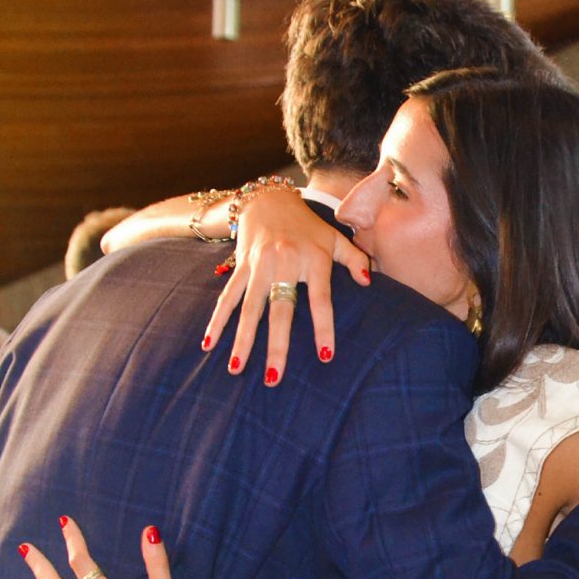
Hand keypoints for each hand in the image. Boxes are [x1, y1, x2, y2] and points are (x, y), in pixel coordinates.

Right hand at [203, 188, 370, 383]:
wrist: (268, 199)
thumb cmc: (307, 226)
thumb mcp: (335, 238)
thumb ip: (354, 259)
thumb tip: (369, 282)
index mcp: (313, 259)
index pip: (320, 300)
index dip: (323, 328)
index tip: (324, 356)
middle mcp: (285, 262)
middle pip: (280, 310)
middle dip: (276, 346)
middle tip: (273, 378)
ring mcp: (259, 265)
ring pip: (249, 308)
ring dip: (242, 340)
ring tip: (237, 370)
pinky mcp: (240, 265)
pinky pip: (228, 296)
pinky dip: (218, 320)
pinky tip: (209, 344)